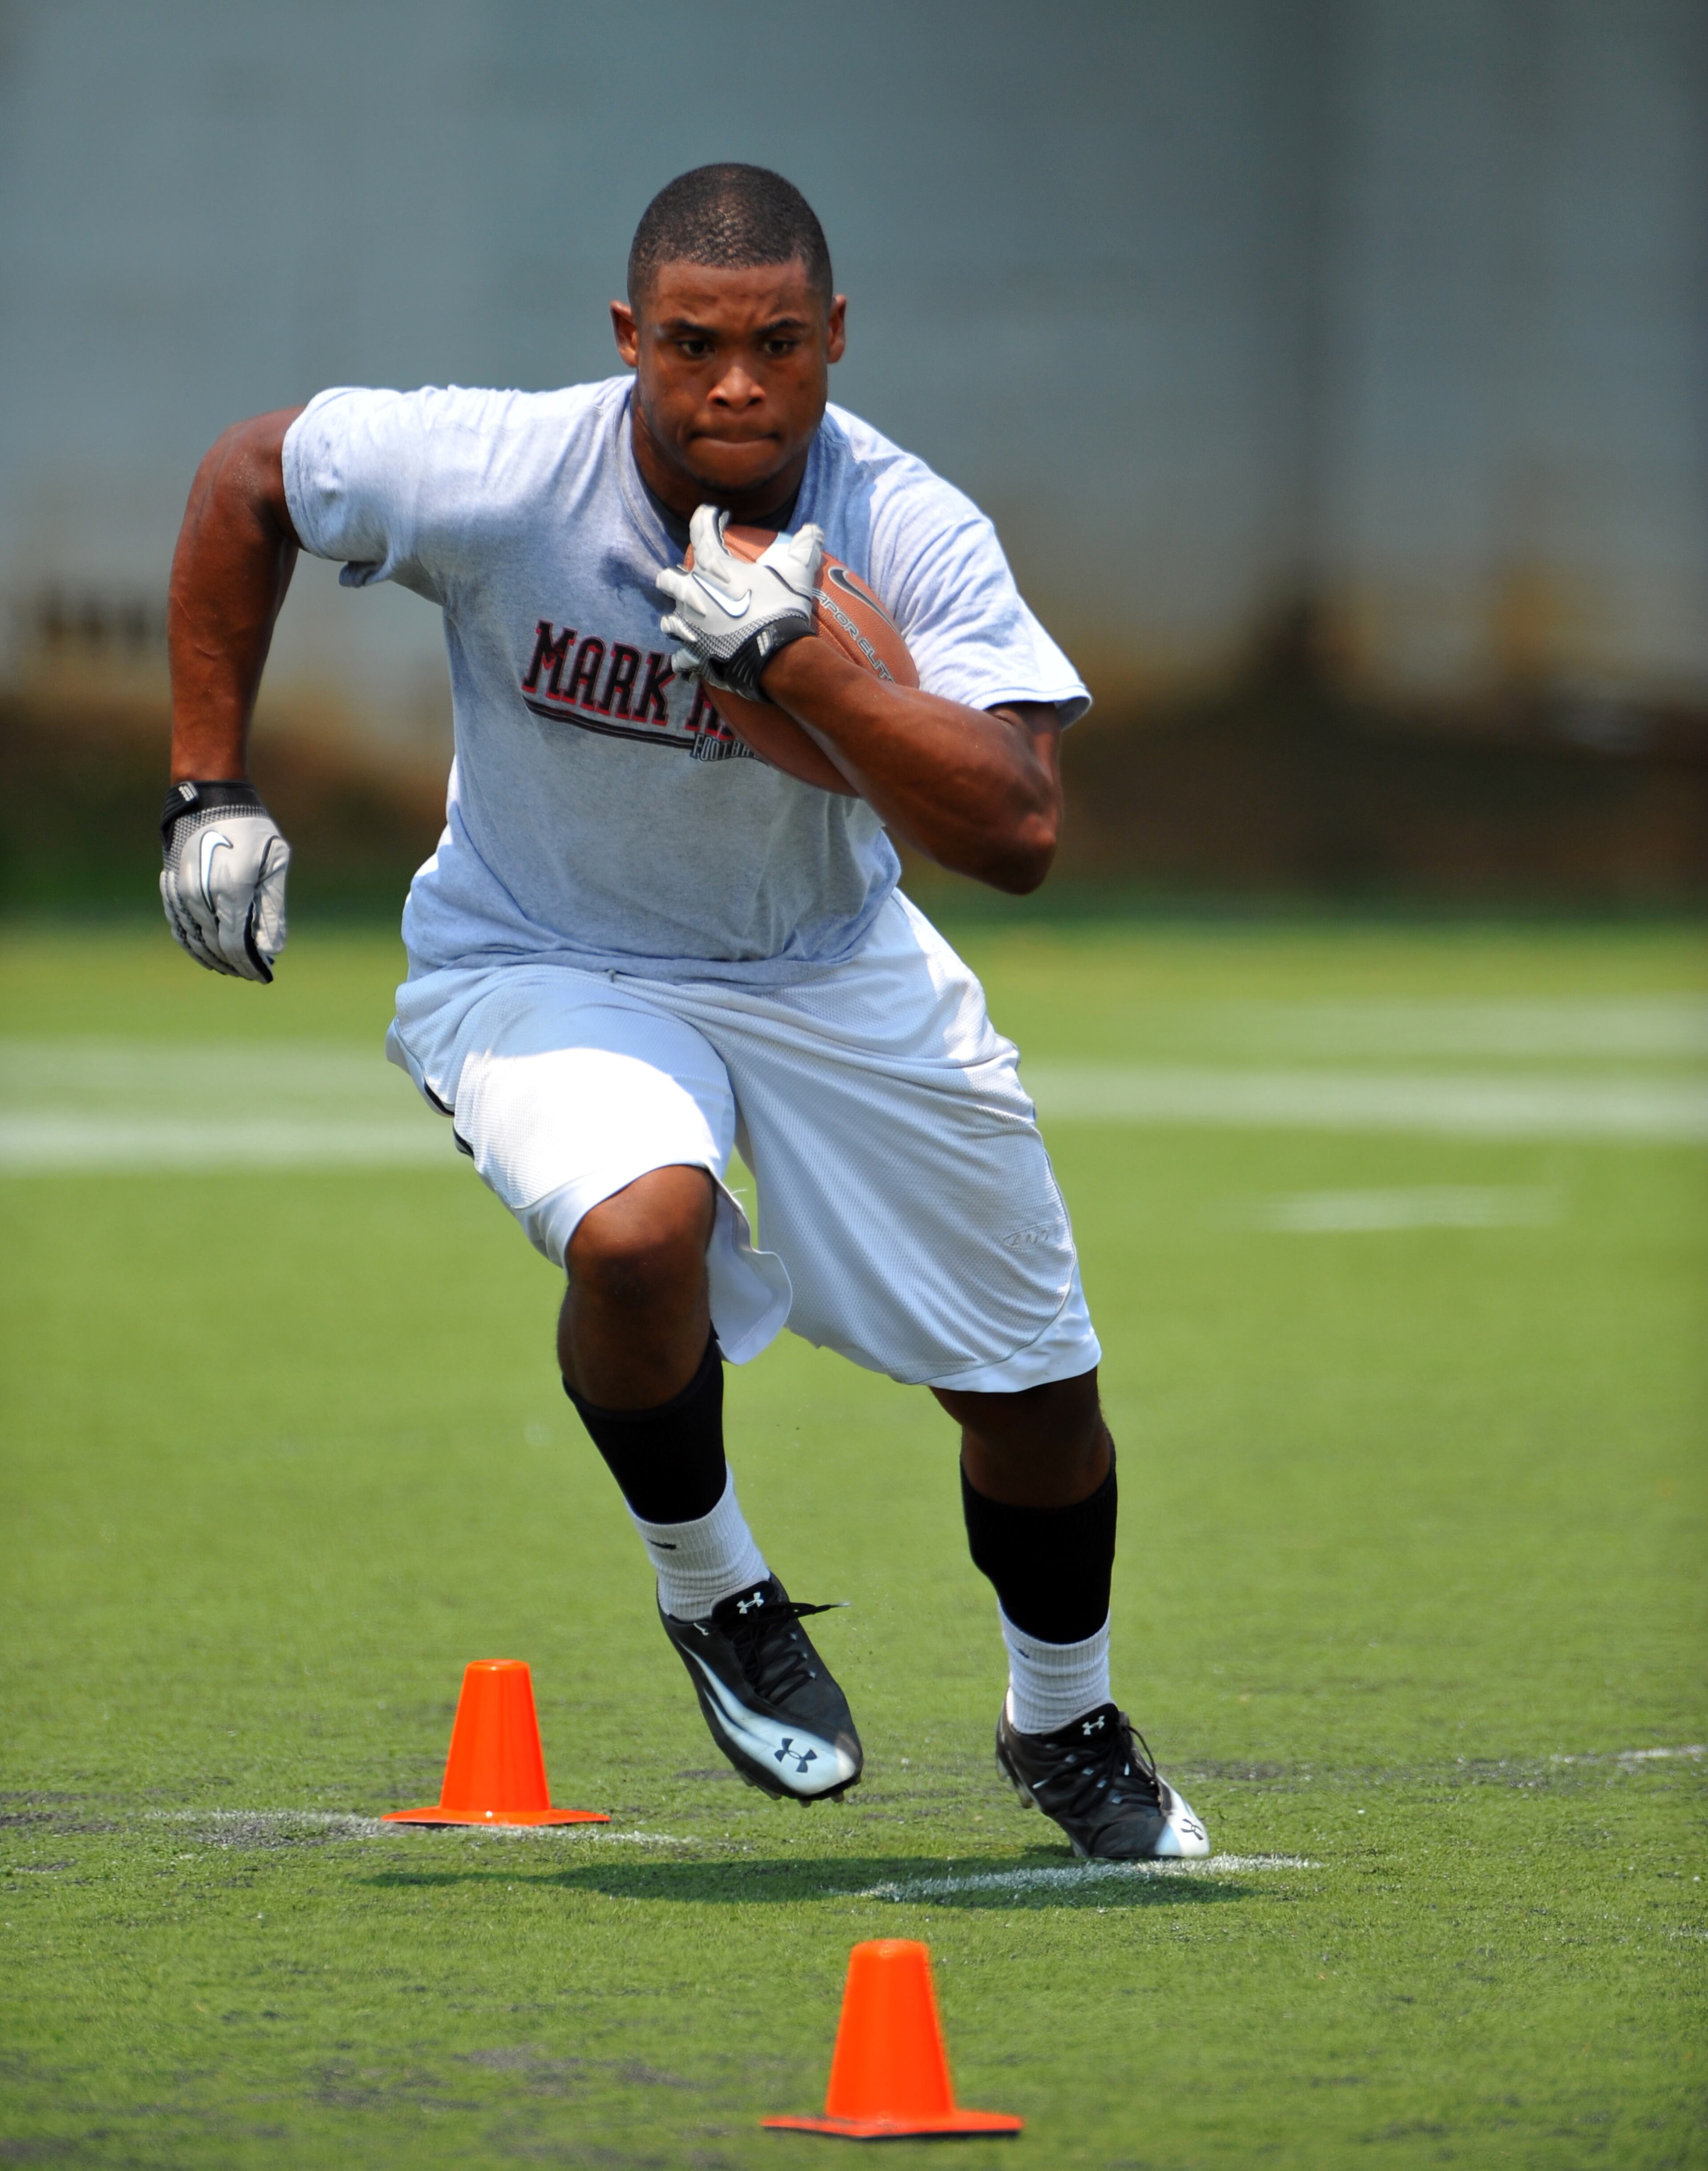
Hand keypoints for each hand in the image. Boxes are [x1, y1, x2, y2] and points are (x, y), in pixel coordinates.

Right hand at [159, 780, 289, 980]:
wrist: (209, 796)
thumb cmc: (250, 828)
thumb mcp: (274, 863)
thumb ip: (272, 909)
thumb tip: (272, 950)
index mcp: (231, 890)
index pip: (236, 944)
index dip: (249, 965)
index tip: (263, 976)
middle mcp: (201, 895)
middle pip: (215, 946)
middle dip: (235, 965)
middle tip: (252, 973)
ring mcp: (181, 892)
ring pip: (193, 940)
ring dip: (213, 958)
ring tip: (232, 967)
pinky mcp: (170, 886)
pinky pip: (177, 925)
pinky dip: (191, 943)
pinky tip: (206, 952)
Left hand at [657, 504, 823, 700]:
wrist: (776, 656)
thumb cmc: (781, 609)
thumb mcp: (797, 574)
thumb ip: (804, 548)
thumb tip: (814, 529)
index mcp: (712, 568)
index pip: (700, 529)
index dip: (708, 517)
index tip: (718, 517)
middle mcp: (692, 595)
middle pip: (668, 579)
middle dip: (677, 577)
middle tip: (696, 581)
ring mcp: (689, 627)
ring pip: (668, 620)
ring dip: (678, 618)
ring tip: (691, 620)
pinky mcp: (693, 655)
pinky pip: (680, 657)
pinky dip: (687, 656)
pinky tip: (693, 656)